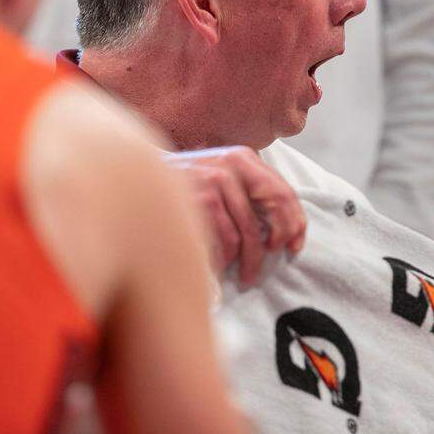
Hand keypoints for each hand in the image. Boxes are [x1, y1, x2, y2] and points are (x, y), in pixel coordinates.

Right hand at [163, 146, 306, 284]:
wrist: (138, 177)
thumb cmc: (186, 184)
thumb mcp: (222, 174)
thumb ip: (250, 190)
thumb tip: (286, 230)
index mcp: (243, 158)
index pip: (282, 192)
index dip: (295, 223)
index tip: (294, 247)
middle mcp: (231, 166)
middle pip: (270, 212)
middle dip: (272, 245)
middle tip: (269, 263)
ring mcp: (213, 183)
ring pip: (246, 234)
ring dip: (247, 261)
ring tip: (243, 275)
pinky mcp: (197, 202)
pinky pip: (223, 243)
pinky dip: (224, 261)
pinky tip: (220, 268)